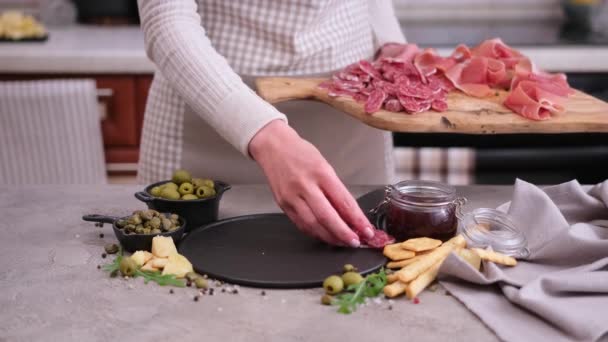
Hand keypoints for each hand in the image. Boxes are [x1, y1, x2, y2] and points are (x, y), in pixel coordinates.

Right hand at [249, 120, 374, 246]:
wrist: (273, 147)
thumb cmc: (301, 153)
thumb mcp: (325, 166)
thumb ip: (336, 190)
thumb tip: (350, 214)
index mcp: (321, 173)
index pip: (343, 201)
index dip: (356, 219)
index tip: (366, 230)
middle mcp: (305, 186)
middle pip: (327, 217)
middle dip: (344, 233)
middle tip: (355, 242)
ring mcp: (292, 197)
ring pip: (313, 225)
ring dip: (330, 237)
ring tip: (342, 242)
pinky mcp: (283, 205)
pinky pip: (301, 224)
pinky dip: (315, 233)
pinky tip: (324, 236)